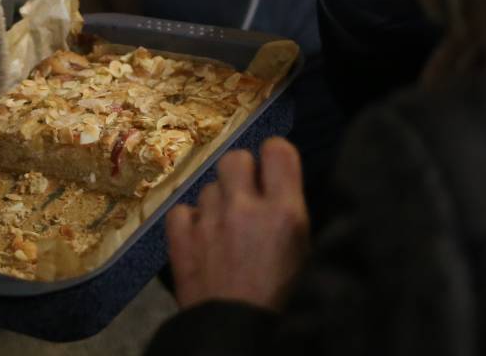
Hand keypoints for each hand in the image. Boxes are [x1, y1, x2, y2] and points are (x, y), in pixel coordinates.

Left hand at [166, 138, 309, 310]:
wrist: (238, 338)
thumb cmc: (282, 304)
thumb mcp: (305, 257)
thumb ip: (292, 217)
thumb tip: (283, 193)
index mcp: (284, 212)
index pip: (278, 150)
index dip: (275, 157)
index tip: (275, 171)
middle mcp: (244, 207)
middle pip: (236, 157)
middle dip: (243, 173)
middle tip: (248, 196)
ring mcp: (208, 220)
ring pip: (209, 186)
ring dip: (218, 201)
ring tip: (226, 228)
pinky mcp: (181, 238)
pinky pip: (182, 209)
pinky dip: (190, 220)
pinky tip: (201, 238)